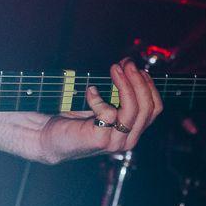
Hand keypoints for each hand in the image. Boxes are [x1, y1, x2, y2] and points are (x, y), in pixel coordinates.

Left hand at [35, 59, 163, 163]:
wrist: (51, 139)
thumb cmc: (76, 119)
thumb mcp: (105, 104)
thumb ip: (119, 93)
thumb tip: (128, 66)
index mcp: (133, 130)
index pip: (155, 107)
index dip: (149, 84)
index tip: (136, 67)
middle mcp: (129, 139)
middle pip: (148, 107)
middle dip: (139, 80)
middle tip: (126, 63)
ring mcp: (115, 142)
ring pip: (133, 110)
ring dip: (125, 84)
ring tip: (114, 68)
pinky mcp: (100, 139)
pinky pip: (108, 113)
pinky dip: (98, 98)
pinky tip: (90, 91)